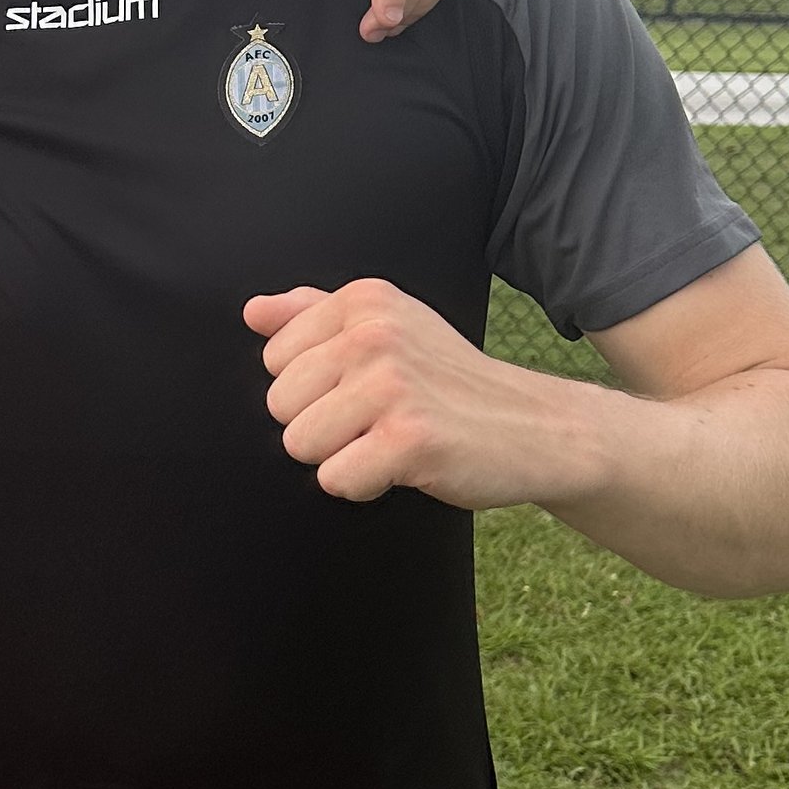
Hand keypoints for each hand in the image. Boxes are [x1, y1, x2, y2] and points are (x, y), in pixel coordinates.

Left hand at [246, 279, 566, 507]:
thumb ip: (313, 313)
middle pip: (279, 406)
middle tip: (378, 420)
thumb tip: (252, 312)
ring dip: (341, 458)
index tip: (361, 389)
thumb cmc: (449, 382)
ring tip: (388, 441)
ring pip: (299, 444)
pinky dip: (365, 486)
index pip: (273, 359)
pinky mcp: (409, 439)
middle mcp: (374, 334)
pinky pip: (335, 479)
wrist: (535, 426)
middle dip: (321, 427)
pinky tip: (403, 466)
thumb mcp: (389, 325)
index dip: (312, 389)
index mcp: (363, 301)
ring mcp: (392, 385)